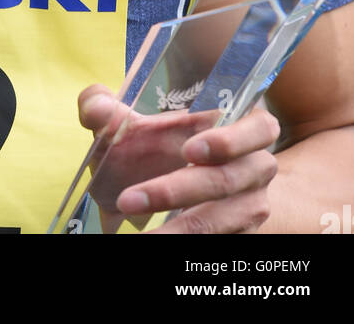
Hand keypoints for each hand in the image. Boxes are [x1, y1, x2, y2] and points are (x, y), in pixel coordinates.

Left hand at [78, 83, 279, 233]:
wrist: (187, 189)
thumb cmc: (165, 145)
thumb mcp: (141, 125)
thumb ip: (111, 110)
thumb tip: (94, 107)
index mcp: (246, 127)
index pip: (259, 129)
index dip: (230, 139)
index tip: (189, 149)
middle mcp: (256, 168)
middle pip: (228, 180)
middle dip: (175, 191)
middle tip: (128, 200)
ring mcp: (252, 207)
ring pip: (221, 222)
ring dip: (177, 231)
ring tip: (139, 239)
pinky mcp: (241, 237)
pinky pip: (218, 245)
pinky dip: (186, 247)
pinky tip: (153, 243)